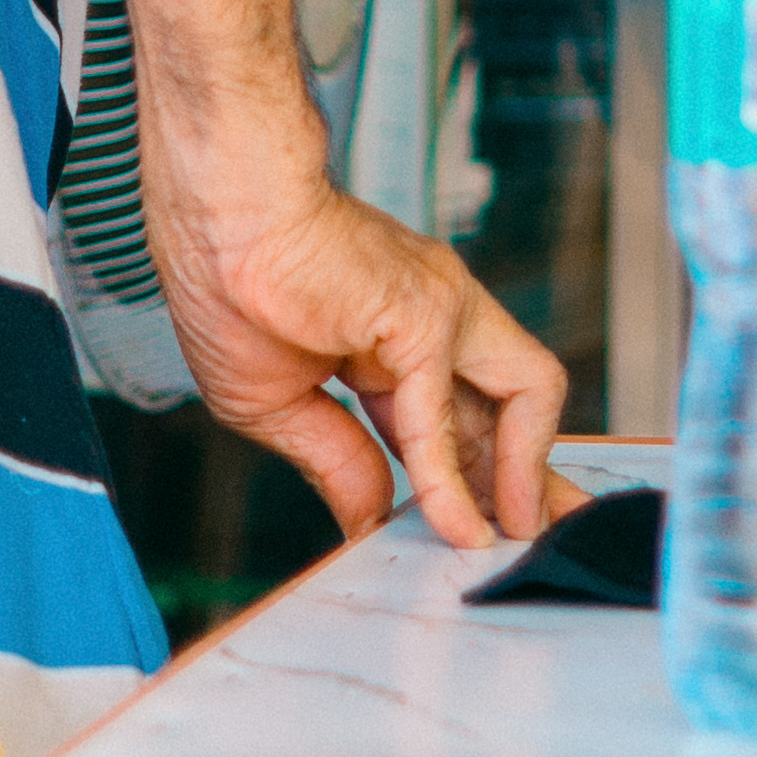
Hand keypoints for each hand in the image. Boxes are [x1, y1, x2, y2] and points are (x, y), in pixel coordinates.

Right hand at [157, 170, 570, 548]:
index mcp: (400, 338)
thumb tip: (369, 520)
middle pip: (514, 405)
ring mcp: (442, 310)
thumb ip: (336, 460)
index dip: (482, 473)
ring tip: (513, 537)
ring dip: (523, 474)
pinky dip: (447, 478)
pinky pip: (441, 413)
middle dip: (534, 476)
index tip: (488, 528)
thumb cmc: (227, 285)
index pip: (465, 414)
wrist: (212, 219)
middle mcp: (440, 319)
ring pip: (523, 392)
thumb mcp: (278, 403)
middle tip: (544, 538)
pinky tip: (454, 523)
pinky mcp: (424, 313)